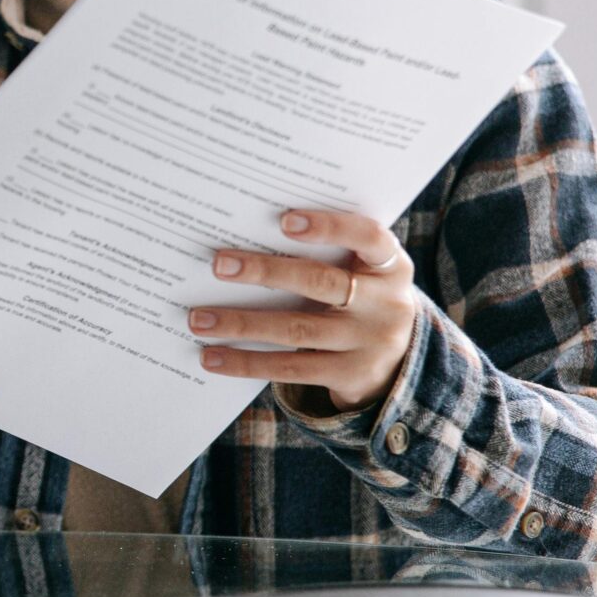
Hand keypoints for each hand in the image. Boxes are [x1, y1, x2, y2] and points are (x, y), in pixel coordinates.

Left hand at [189, 208, 416, 412]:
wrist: (397, 364)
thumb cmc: (364, 301)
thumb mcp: (364, 274)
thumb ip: (330, 254)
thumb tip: (251, 235)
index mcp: (391, 267)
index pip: (368, 237)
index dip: (329, 227)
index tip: (284, 220)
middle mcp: (386, 304)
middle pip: (320, 283)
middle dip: (265, 272)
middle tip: (219, 264)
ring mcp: (370, 343)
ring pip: (296, 329)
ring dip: (241, 324)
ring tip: (199, 319)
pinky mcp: (349, 376)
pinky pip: (290, 368)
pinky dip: (246, 362)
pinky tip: (212, 356)